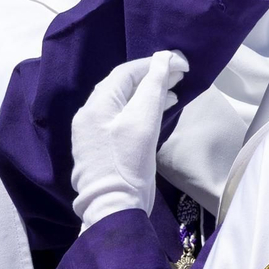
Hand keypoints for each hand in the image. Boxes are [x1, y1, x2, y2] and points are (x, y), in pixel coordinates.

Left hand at [70, 51, 188, 231]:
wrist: (112, 210)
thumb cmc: (129, 165)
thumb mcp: (144, 123)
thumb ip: (153, 88)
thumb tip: (163, 58)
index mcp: (96, 106)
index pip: (125, 72)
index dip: (154, 64)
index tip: (180, 63)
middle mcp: (88, 115)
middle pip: (122, 86)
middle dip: (151, 78)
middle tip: (179, 76)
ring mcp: (91, 133)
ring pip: (122, 103)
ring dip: (147, 95)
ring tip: (173, 94)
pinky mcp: (98, 148)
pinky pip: (119, 119)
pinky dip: (139, 111)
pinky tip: (154, 115)